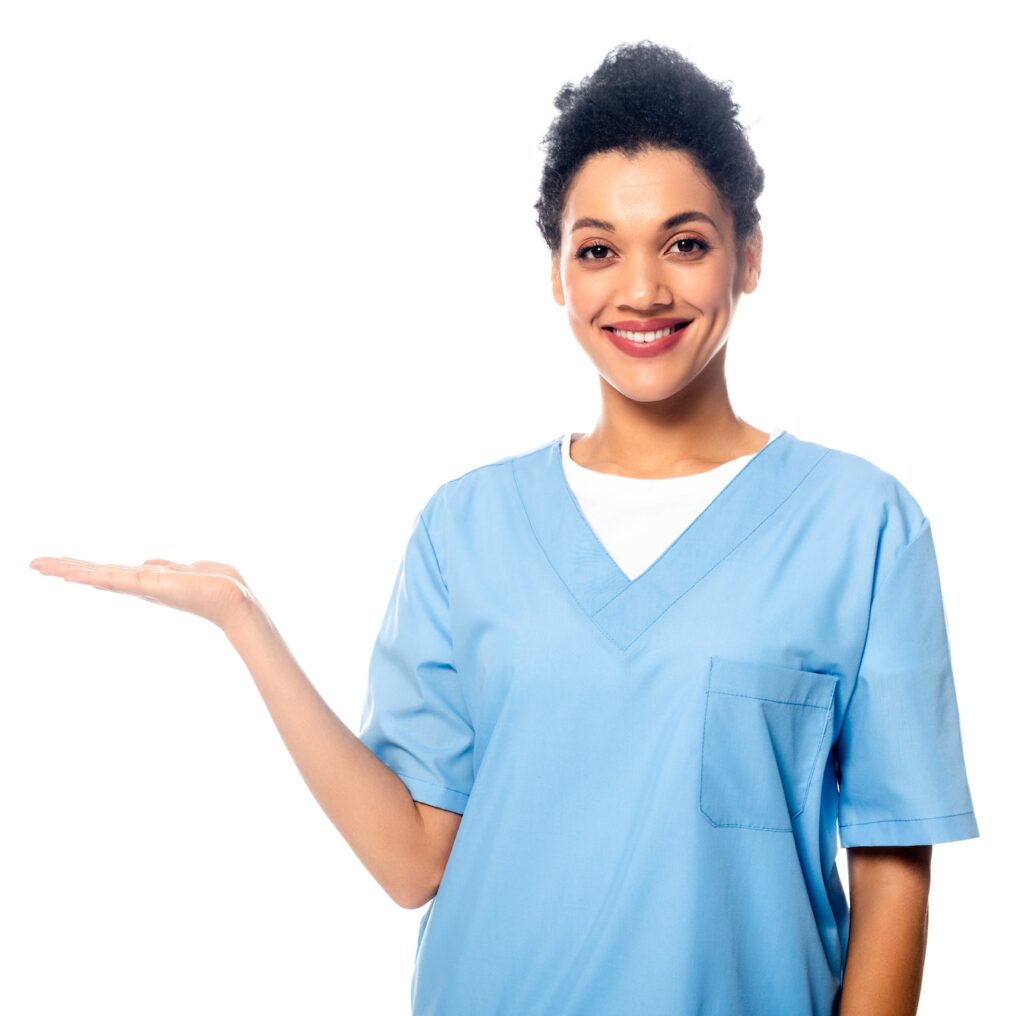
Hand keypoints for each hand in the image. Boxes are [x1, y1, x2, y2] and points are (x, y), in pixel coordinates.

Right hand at [28, 556, 258, 630]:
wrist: (235, 601)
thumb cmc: (221, 587)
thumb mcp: (191, 570)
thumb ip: (168, 567)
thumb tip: (150, 563)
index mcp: (150, 581)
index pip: (111, 573)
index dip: (85, 568)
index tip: (61, 565)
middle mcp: (141, 586)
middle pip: (97, 574)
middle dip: (66, 568)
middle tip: (35, 563)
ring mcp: (143, 587)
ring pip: (99, 576)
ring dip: (69, 570)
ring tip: (40, 565)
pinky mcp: (149, 587)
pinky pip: (114, 579)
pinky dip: (91, 576)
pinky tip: (69, 574)